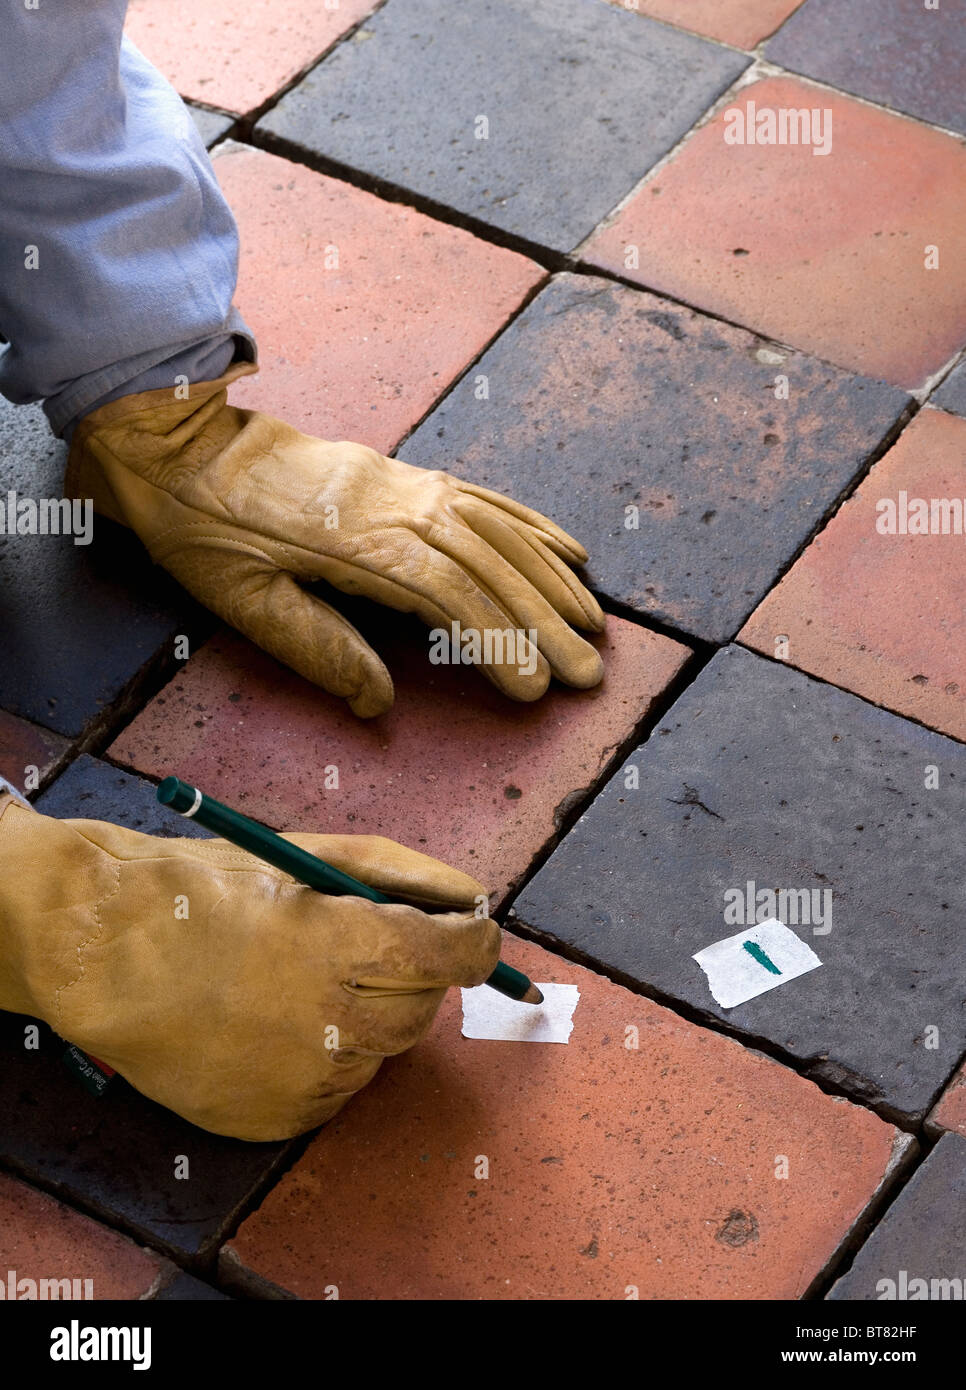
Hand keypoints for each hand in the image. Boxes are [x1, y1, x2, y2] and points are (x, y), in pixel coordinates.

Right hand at [0, 792, 499, 1140]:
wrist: (105, 955)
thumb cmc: (207, 892)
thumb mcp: (306, 855)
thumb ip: (401, 873)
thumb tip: (473, 897)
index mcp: (341, 946)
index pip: (454, 956)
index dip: (475, 943)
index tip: (473, 934)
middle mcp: (331, 1021)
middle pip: (425, 1009)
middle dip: (413, 975)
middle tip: (366, 947)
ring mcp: (305, 1079)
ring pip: (384, 1051)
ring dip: (369, 1015)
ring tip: (305, 981)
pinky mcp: (279, 1119)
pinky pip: (340, 1088)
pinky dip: (330, 1056)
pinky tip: (278, 1023)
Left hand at [67, 364, 605, 715]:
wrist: (185, 446)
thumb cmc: (206, 530)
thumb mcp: (242, 601)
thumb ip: (317, 648)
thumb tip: (379, 702)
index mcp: (357, 543)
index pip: (448, 596)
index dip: (497, 643)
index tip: (533, 689)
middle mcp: (398, 505)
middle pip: (489, 566)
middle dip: (544, 622)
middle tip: (588, 671)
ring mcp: (407, 484)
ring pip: (498, 531)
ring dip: (550, 578)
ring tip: (592, 623)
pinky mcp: (406, 474)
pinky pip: (484, 497)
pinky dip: (532, 525)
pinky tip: (569, 551)